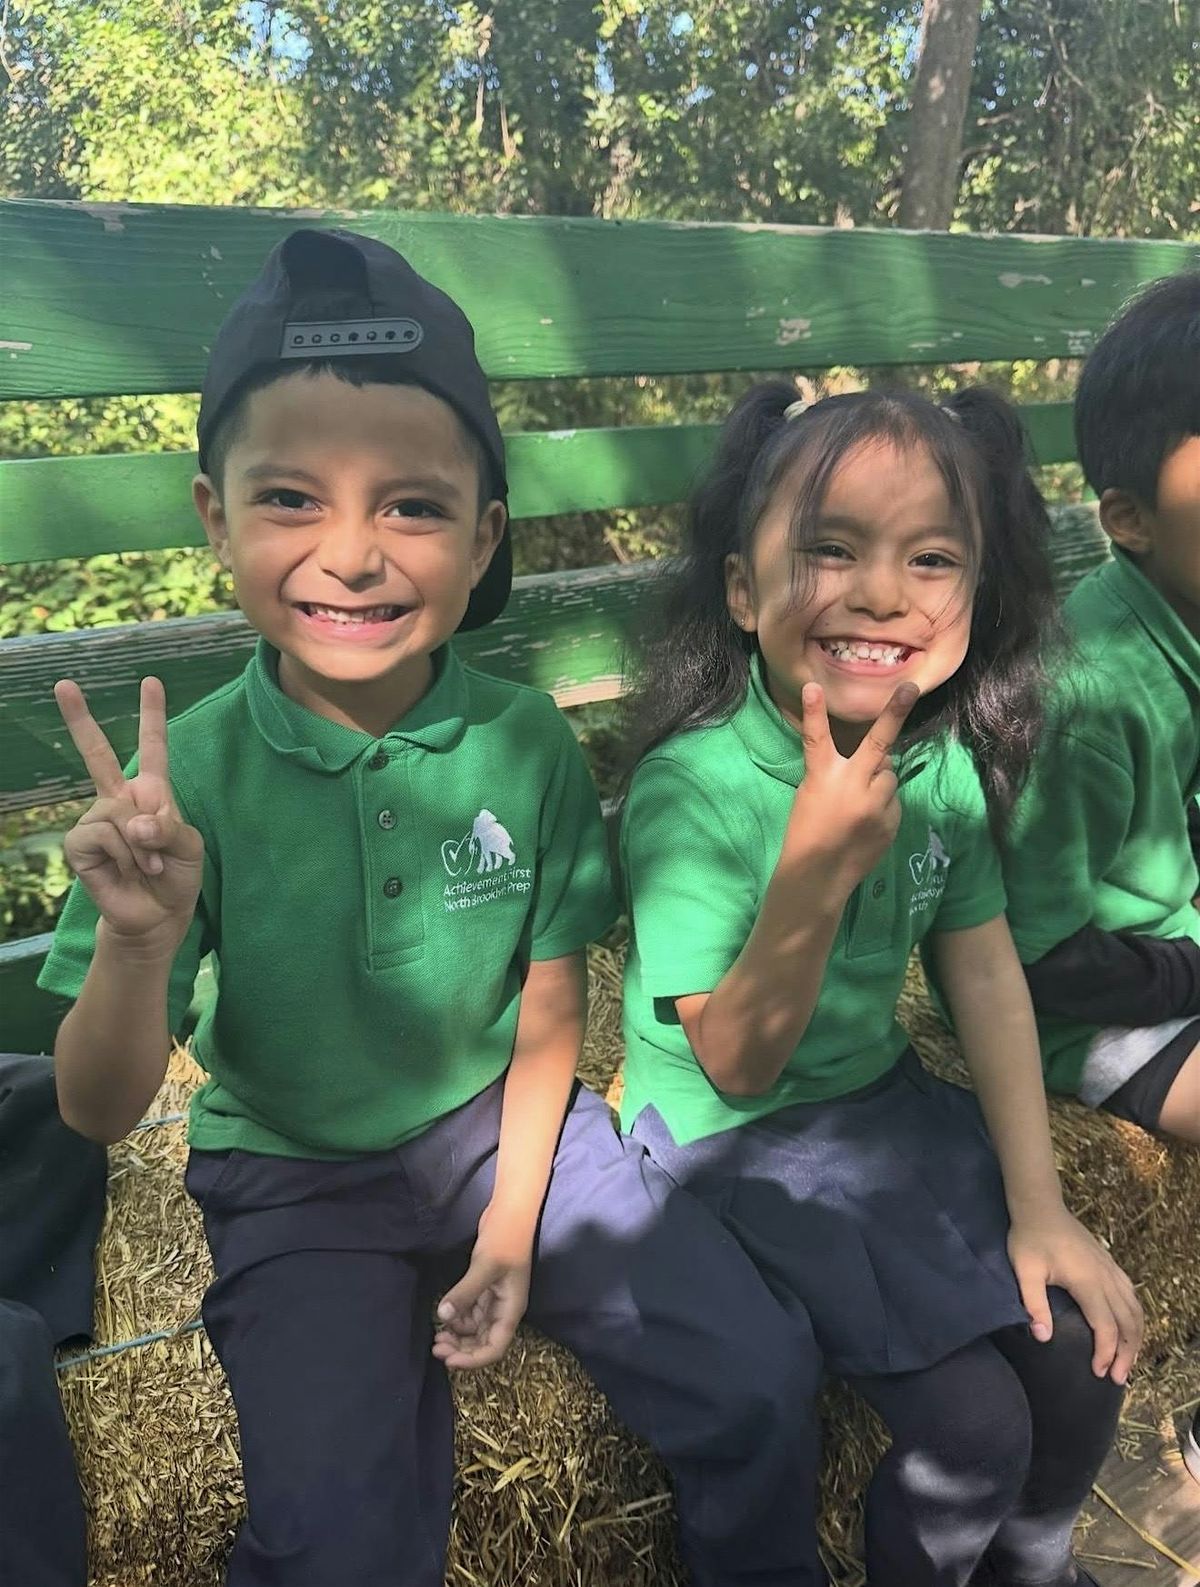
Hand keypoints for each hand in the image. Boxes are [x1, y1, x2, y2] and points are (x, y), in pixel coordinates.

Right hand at [55, 676, 203, 952]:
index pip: (153, 748)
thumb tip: (132, 821)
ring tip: (150, 864)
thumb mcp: (189, 848)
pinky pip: (101, 834)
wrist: (157, 915)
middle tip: (63, 684)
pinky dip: (122, 853)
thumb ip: (167, 828)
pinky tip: (128, 868)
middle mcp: (120, 799)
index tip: (151, 681)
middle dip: (79, 719)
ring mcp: (97, 819)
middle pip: (97, 754)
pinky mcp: (80, 843)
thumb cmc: (176, 877)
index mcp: (152, 793)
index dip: (152, 716)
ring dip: (141, 845)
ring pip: (116, 813)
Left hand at [432, 1207, 531, 1370]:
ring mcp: (495, 1299)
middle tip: (436, 1348)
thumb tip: (442, 1317)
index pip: (495, 1347)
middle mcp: (504, 1309)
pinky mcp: (485, 1288)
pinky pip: (471, 1313)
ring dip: (458, 1336)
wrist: (511, 1213)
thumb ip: (465, 1293)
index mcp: (511, 1309)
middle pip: (484, 1342)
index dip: (473, 1360)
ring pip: (476, 1329)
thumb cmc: (505, 1238)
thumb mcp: (484, 1266)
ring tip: (436, 1335)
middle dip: (462, 1350)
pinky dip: (458, 1318)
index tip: (449, 1360)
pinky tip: (444, 1314)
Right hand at [785, 681, 919, 893]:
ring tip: (861, 801)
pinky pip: (893, 800)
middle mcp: (852, 786)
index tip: (813, 687)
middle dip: (895, 713)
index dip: (814, 712)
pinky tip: (867, 821)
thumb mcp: (812, 793)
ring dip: (880, 779)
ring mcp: (875, 805)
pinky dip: (883, 804)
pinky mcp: (891, 821)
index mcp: (822, 777)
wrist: (819, 875)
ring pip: (890, 774)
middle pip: (878, 744)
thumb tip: (877, 759)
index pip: (817, 738)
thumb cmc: (807, 831)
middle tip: (910, 689)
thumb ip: (839, 773)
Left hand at [1007, 1206, 1142, 1382]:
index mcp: (1088, 1282)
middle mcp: (1106, 1278)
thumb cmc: (1028, 1238)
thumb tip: (1043, 1337)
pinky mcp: (1108, 1263)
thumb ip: (1034, 1304)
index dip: (1106, 1353)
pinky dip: (1135, 1316)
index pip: (1106, 1327)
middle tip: (1119, 1378)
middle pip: (1128, 1322)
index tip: (1099, 1373)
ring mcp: (1110, 1269)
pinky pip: (1131, 1294)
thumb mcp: (1024, 1272)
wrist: (1039, 1205)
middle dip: (1127, 1353)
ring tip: (1128, 1360)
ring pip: (1135, 1309)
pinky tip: (1129, 1326)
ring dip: (1135, 1337)